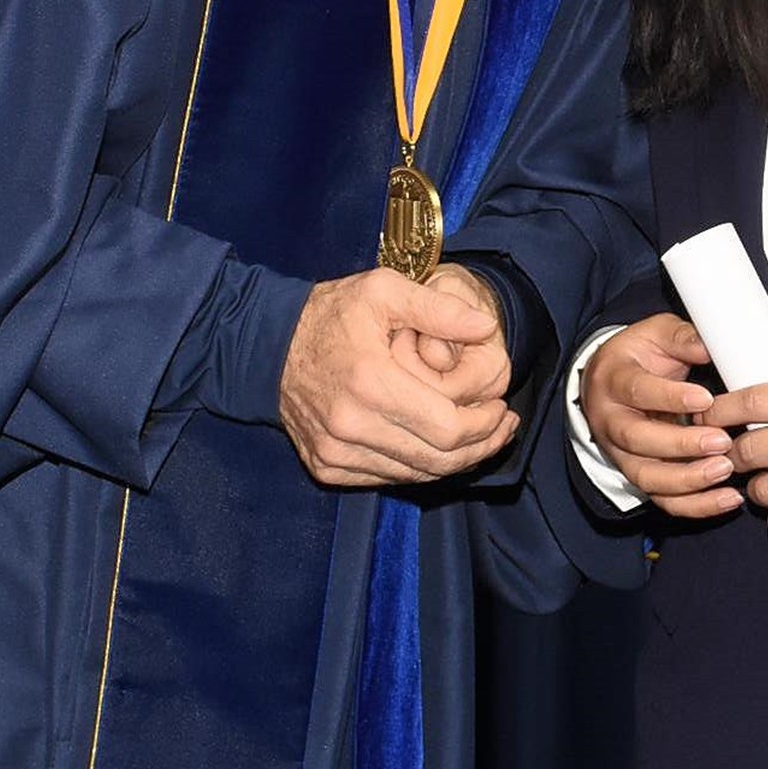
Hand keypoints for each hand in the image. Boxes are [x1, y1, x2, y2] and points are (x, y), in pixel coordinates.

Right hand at [280, 269, 515, 487]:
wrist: (265, 347)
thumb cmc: (329, 314)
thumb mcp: (383, 290)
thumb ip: (438, 308)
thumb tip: (486, 330)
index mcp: (370, 383)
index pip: (449, 428)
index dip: (486, 426)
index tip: (502, 408)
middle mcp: (352, 427)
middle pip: (439, 460)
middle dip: (481, 447)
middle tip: (501, 426)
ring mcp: (336, 453)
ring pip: (417, 475)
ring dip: (454, 460)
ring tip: (478, 435)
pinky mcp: (327, 467)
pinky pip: (388, 478)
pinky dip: (418, 466)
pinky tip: (434, 444)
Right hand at [578, 316, 739, 517]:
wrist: (613, 382)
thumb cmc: (639, 357)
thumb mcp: (656, 334)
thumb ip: (682, 338)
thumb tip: (709, 346)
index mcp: (613, 380)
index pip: (637, 391)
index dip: (670, 397)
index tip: (706, 399)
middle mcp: (611, 421)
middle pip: (638, 440)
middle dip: (681, 446)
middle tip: (722, 441)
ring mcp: (622, 453)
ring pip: (648, 477)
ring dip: (688, 480)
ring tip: (725, 472)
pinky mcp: (640, 475)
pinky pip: (663, 499)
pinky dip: (695, 505)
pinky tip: (727, 499)